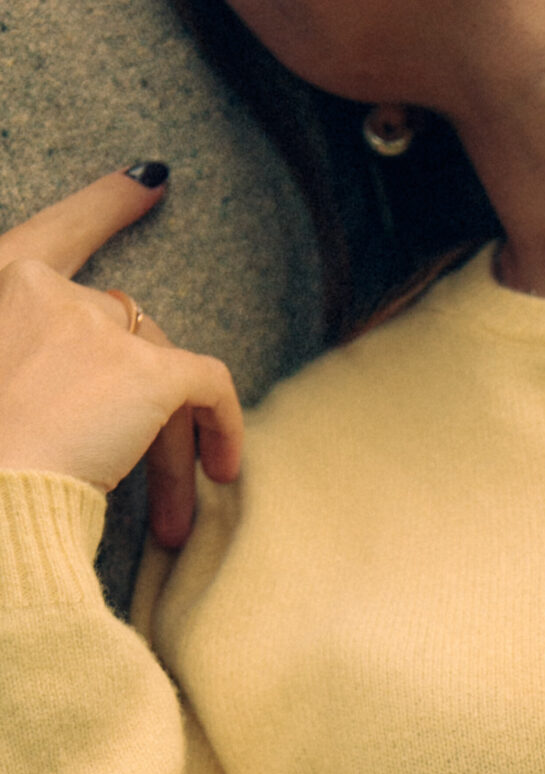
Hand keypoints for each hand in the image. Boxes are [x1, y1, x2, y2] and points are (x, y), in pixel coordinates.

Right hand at [0, 167, 242, 546]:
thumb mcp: (6, 380)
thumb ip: (31, 350)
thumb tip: (105, 385)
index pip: (58, 233)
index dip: (105, 206)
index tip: (151, 183)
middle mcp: (42, 288)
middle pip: (118, 333)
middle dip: (136, 408)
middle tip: (142, 480)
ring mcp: (94, 324)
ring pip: (158, 371)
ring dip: (169, 447)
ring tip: (173, 522)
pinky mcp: (145, 371)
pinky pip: (208, 384)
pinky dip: (226, 425)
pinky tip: (225, 468)